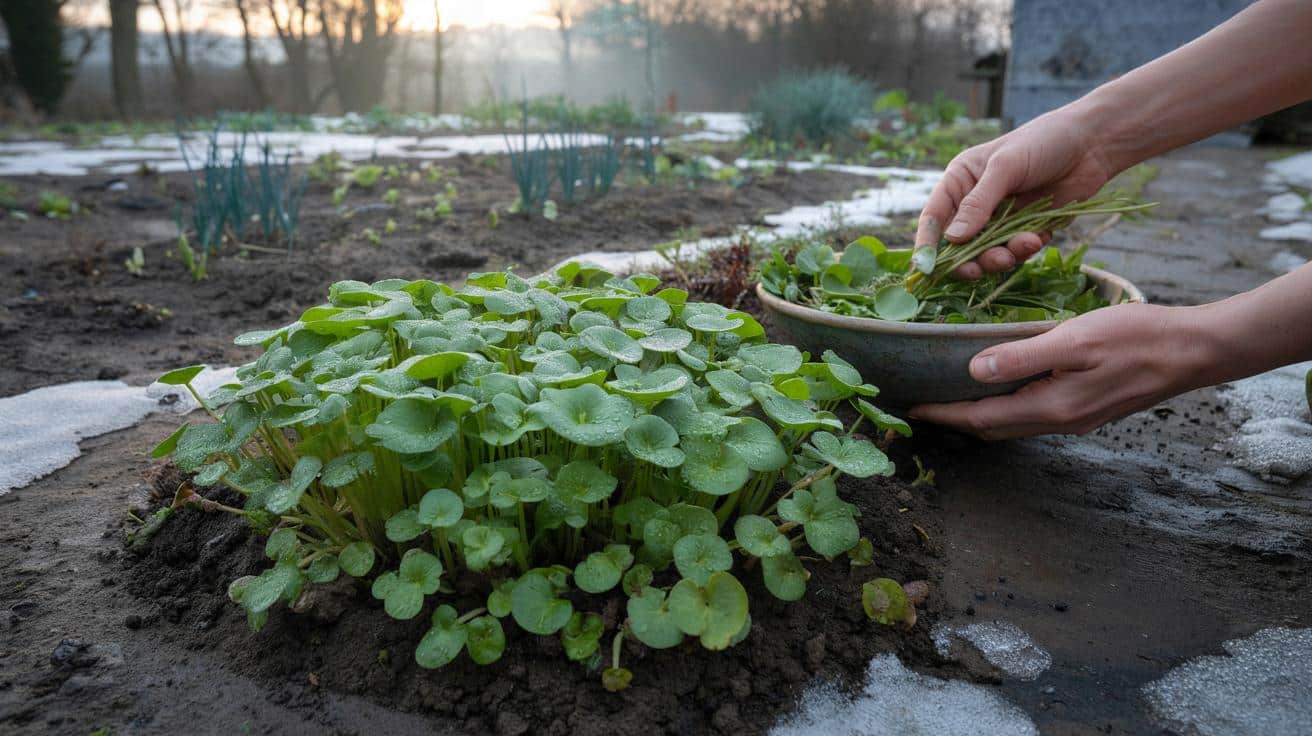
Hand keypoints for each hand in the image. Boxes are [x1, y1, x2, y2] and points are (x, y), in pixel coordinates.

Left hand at [908, 303, 1213, 438]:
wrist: (1196, 350)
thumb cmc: (1137, 338)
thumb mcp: (1074, 339)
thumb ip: (1022, 356)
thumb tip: (974, 372)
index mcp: (1051, 407)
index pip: (981, 418)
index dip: (944, 415)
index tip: (913, 410)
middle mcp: (1060, 421)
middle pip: (993, 428)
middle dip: (956, 419)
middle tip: (924, 405)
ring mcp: (1076, 418)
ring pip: (1014, 424)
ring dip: (981, 414)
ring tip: (952, 397)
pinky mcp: (1089, 408)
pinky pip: (1034, 414)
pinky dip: (1007, 406)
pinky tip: (1001, 386)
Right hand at [914, 106, 1118, 278]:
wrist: (1094, 143)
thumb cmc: (1044, 141)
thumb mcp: (1006, 167)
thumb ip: (979, 204)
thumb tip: (952, 239)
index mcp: (960, 181)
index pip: (934, 219)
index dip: (927, 245)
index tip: (925, 269)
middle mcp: (976, 203)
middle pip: (959, 245)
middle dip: (969, 258)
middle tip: (978, 269)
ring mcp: (1001, 218)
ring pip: (987, 253)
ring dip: (1000, 256)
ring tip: (1021, 246)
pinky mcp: (1026, 229)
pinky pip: (1016, 251)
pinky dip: (1023, 250)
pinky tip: (1037, 237)